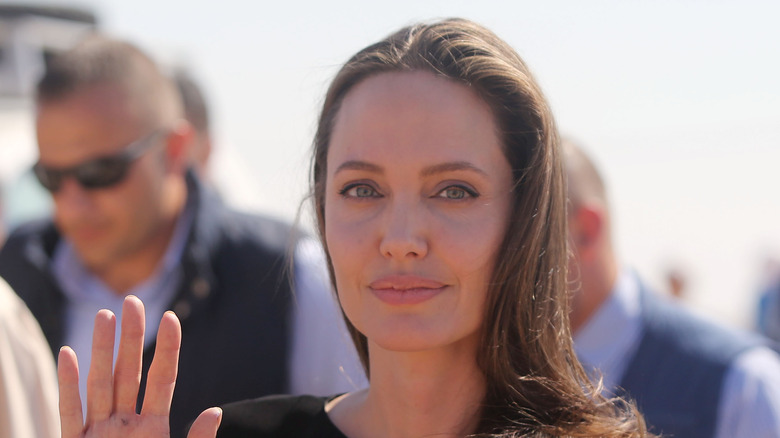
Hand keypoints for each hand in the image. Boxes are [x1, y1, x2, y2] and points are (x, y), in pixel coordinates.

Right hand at [58, 295, 221, 436]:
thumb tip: (215, 412)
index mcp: (154, 429)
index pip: (163, 379)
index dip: (168, 348)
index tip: (170, 317)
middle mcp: (126, 426)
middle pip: (129, 372)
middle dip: (131, 337)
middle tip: (133, 300)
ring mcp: (99, 434)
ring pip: (99, 384)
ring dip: (101, 350)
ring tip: (105, 315)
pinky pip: (70, 412)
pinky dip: (67, 386)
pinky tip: (67, 354)